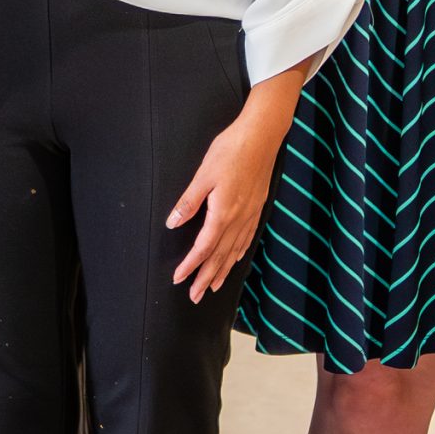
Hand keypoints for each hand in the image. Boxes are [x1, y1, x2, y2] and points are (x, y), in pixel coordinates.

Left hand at [166, 52, 314, 304]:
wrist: (262, 137)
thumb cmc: (230, 151)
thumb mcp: (203, 174)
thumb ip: (188, 201)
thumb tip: (172, 223)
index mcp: (223, 213)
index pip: (203, 247)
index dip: (190, 265)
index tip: (178, 279)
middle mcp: (238, 220)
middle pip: (220, 256)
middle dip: (206, 277)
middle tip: (194, 297)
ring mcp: (250, 215)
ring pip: (235, 252)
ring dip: (223, 271)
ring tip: (214, 287)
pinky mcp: (257, 208)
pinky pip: (246, 240)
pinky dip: (238, 255)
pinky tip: (235, 259)